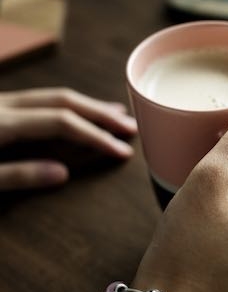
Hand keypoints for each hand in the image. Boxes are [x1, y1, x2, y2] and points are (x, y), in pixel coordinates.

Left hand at [0, 87, 137, 190]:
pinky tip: (78, 112)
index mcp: (0, 122)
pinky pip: (39, 100)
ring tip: (116, 114)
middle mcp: (2, 104)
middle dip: (101, 114)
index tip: (121, 150)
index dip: (95, 136)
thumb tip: (63, 174)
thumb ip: (17, 175)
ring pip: (52, 96)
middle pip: (63, 101)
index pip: (61, 123)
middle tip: (131, 126)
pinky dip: (66, 106)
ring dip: (87, 106)